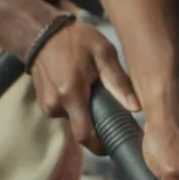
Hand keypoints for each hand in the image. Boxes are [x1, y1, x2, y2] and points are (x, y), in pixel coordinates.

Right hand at [32, 19, 139, 152]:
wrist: (42, 33)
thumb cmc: (75, 40)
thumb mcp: (103, 52)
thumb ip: (119, 81)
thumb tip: (136, 107)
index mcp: (71, 93)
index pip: (84, 136)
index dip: (99, 146)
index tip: (113, 144)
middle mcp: (56, 104)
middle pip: (81, 128)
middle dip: (95, 122)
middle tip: (107, 106)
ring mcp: (47, 106)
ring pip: (73, 120)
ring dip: (84, 111)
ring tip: (90, 89)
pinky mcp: (44, 104)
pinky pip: (65, 112)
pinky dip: (74, 106)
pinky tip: (78, 87)